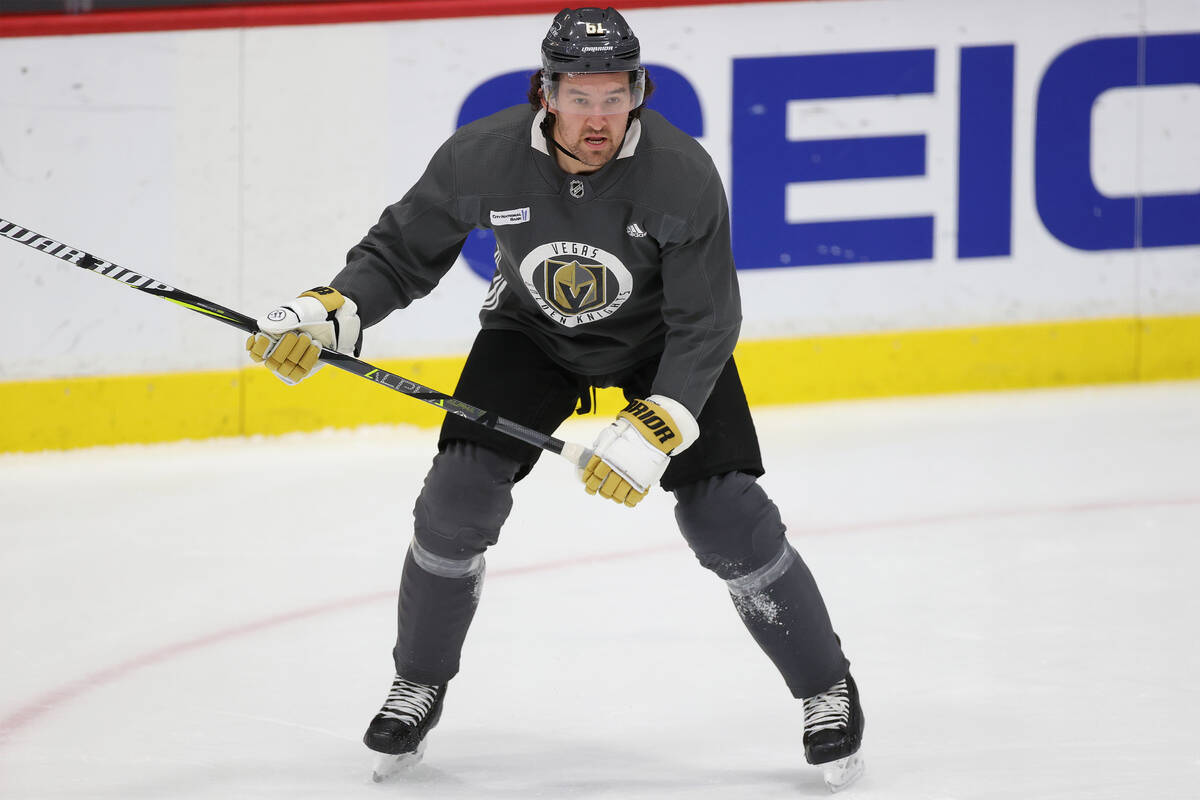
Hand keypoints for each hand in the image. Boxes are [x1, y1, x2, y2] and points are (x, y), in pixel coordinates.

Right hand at [246, 286, 360, 383]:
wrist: (336, 318)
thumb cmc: (314, 312)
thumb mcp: (297, 311)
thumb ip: (280, 319)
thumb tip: (262, 328)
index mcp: (269, 337)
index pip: (254, 352)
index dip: (258, 347)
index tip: (267, 337)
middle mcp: (277, 352)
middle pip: (270, 362)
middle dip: (285, 347)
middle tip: (298, 334)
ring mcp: (290, 362)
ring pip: (285, 368)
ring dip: (298, 352)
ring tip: (309, 338)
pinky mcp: (304, 369)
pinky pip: (300, 373)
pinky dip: (308, 359)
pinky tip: (315, 347)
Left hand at [581, 395, 698, 506]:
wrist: (654, 432)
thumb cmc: (631, 431)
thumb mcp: (611, 435)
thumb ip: (601, 446)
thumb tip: (594, 453)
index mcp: (605, 457)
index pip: (592, 474)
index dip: (589, 482)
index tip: (589, 485)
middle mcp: (615, 468)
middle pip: (604, 488)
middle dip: (602, 491)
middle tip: (602, 490)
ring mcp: (629, 476)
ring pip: (616, 495)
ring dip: (614, 496)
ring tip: (614, 495)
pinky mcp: (642, 482)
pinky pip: (633, 498)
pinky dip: (629, 501)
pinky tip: (627, 499)